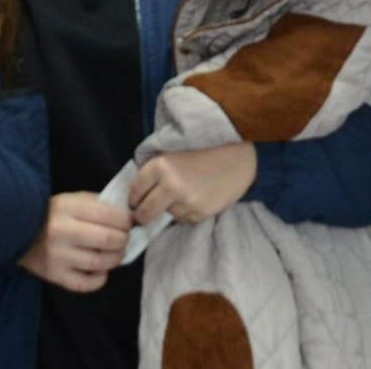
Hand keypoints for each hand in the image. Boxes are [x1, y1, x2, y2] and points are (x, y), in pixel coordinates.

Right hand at [17, 192, 131, 292]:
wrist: (17, 231)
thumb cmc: (53, 213)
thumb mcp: (73, 200)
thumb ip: (98, 205)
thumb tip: (127, 217)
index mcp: (68, 207)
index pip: (111, 215)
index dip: (127, 220)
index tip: (128, 223)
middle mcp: (62, 231)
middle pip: (109, 239)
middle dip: (124, 239)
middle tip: (123, 239)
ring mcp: (58, 256)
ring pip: (101, 262)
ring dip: (116, 258)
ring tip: (114, 253)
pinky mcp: (54, 275)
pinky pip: (86, 283)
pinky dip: (100, 278)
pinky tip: (100, 270)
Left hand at [130, 142, 257, 224]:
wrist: (237, 159)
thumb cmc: (203, 153)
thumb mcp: (173, 154)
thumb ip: (154, 172)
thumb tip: (135, 195)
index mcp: (161, 165)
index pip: (134, 191)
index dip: (132, 198)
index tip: (135, 201)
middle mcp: (171, 184)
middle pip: (144, 212)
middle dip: (142, 215)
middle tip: (144, 213)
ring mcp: (186, 201)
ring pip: (166, 215)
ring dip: (169, 209)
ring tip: (183, 194)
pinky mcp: (200, 213)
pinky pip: (183, 218)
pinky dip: (185, 211)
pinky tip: (196, 197)